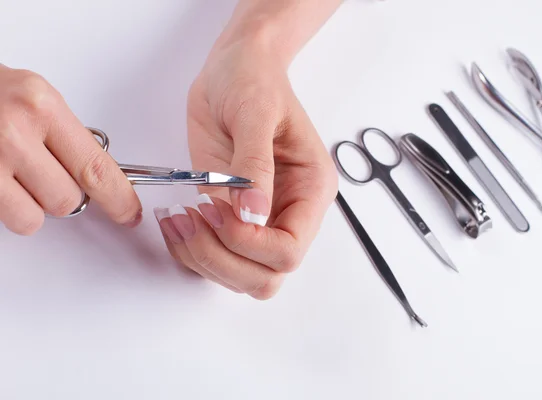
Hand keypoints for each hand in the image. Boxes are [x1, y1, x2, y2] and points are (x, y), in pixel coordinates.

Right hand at [0, 64, 142, 234]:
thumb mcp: (33, 98)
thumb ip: (64, 135)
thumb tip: (95, 175)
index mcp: (40, 106)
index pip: (96, 167)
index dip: (118, 198)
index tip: (128, 213)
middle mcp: (13, 132)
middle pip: (68, 200)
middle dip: (62, 194)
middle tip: (43, 172)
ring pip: (34, 218)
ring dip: (31, 205)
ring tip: (14, 174)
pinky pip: (5, 218)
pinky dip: (6, 208)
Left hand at [153, 35, 337, 298]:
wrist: (234, 67)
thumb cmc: (253, 80)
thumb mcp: (256, 112)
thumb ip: (255, 166)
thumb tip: (252, 215)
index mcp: (310, 190)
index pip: (289, 249)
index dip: (249, 244)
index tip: (216, 209)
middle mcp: (288, 212)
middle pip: (265, 276)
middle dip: (222, 259)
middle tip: (191, 219)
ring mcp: (257, 219)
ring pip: (238, 275)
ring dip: (202, 257)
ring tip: (176, 218)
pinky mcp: (228, 215)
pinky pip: (213, 256)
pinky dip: (189, 251)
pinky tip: (174, 221)